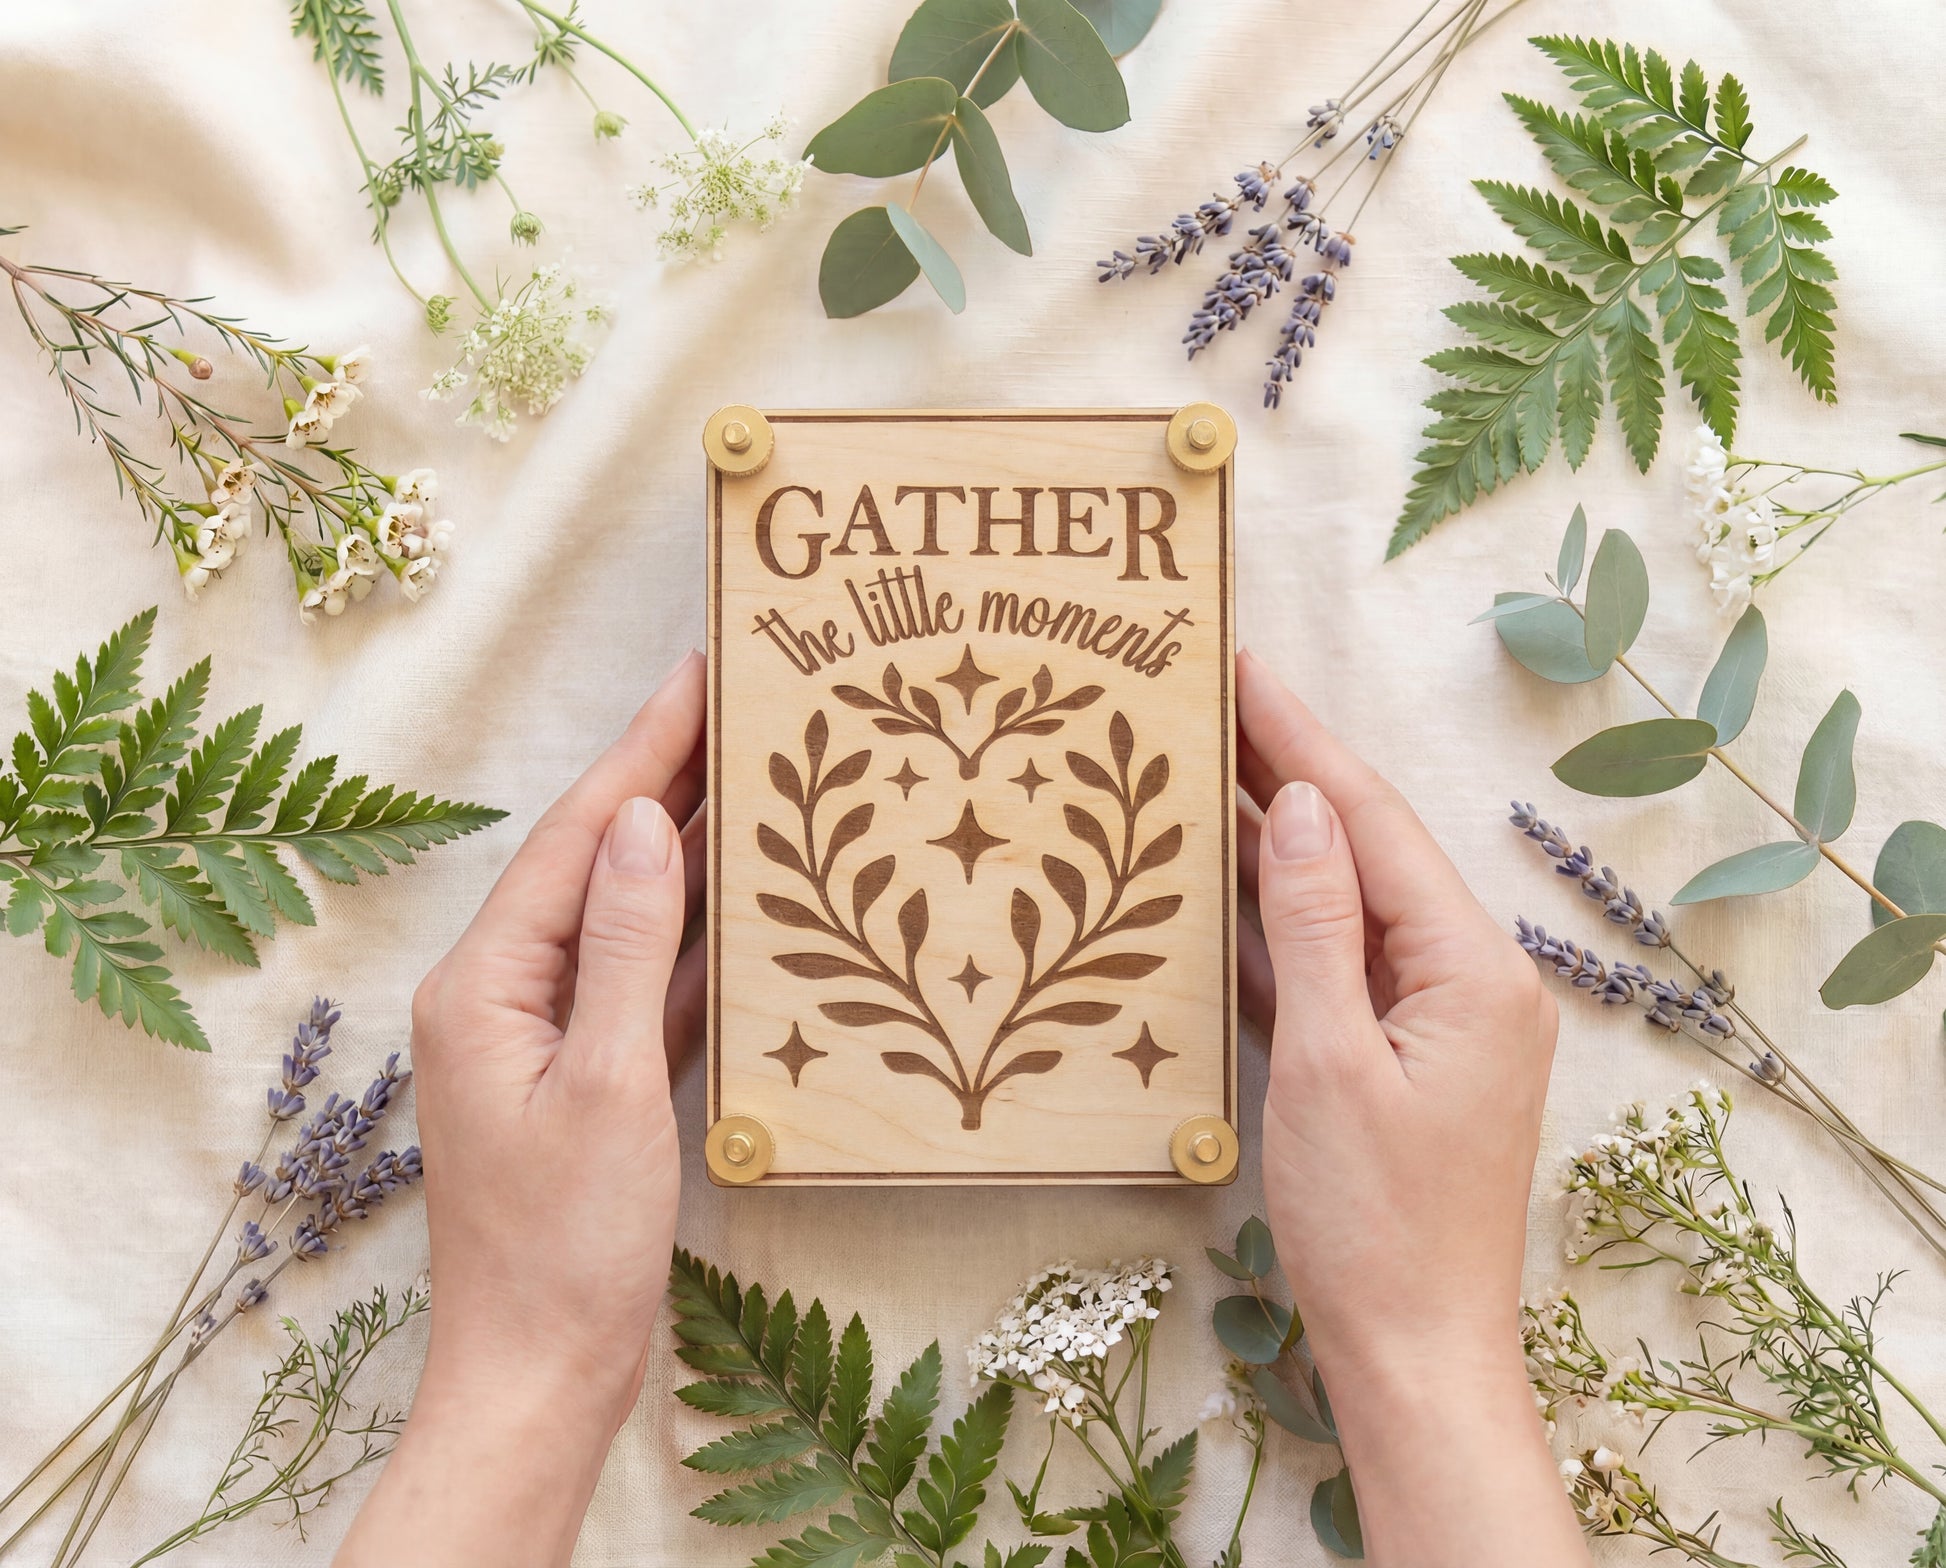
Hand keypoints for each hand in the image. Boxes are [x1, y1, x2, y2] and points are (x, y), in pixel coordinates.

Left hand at [336, 653, 706, 1567]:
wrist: (540, 1374)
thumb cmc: (563, 1246)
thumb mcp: (606, 1085)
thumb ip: (627, 949)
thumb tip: (647, 826)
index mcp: (485, 983)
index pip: (577, 837)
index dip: (642, 750)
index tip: (698, 672)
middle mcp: (502, 994)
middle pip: (597, 863)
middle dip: (665, 780)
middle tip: (740, 701)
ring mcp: (542, 1037)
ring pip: (624, 919)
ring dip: (687, 853)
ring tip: (755, 778)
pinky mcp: (582, 1079)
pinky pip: (641, 983)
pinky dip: (693, 941)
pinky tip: (745, 906)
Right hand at [1235, 650, 1587, 1565]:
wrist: (1414, 1350)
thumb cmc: (1374, 1221)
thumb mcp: (1330, 1062)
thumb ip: (1316, 925)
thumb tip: (1301, 806)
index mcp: (1469, 968)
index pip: (1372, 821)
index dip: (1302, 739)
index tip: (1244, 665)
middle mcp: (1466, 977)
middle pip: (1363, 848)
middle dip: (1286, 770)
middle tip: (1207, 695)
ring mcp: (1434, 1019)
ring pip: (1343, 904)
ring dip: (1274, 841)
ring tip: (1199, 768)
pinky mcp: (1398, 1057)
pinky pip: (1335, 966)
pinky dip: (1278, 924)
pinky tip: (1220, 884)